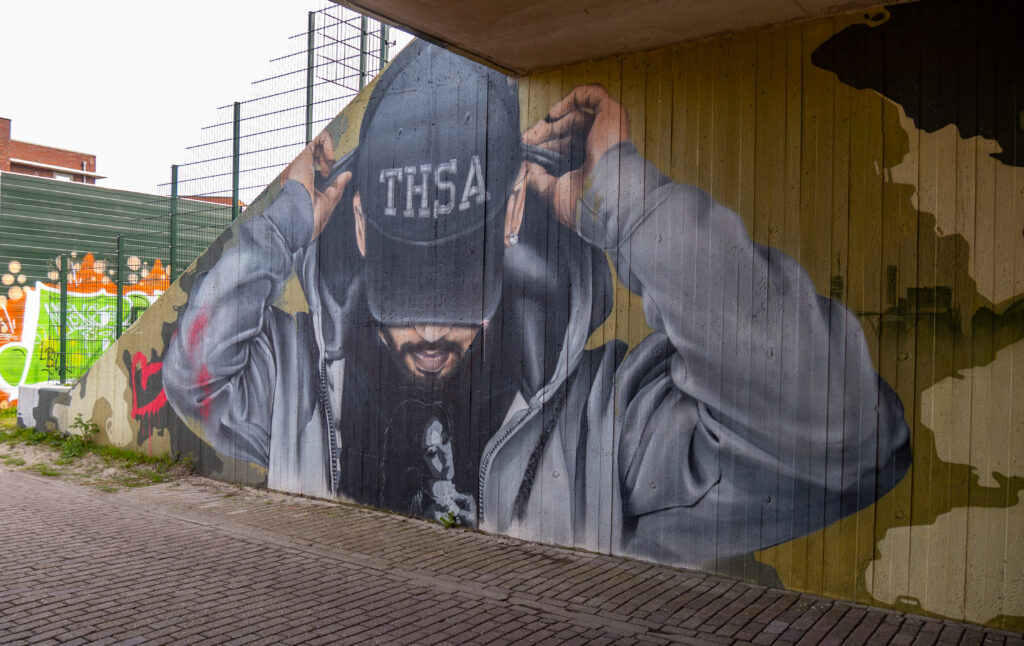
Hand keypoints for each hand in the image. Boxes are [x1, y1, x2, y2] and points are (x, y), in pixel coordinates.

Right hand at [282, 130, 350, 239]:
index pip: (314, 157)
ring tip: (329, 163)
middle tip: (330, 167)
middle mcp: (299, 165)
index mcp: (303, 175)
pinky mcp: (302, 153)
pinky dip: (328, 143)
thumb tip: (347, 174)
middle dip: (327, 155)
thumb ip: (338, 185)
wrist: (303, 217)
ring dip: (328, 149)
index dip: (325, 160)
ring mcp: (300, 158)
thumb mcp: (330, 199)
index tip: (331, 170)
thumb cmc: (311, 214)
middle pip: (315, 146)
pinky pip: (317, 136)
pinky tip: (330, 158)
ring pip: (316, 138)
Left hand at [522, 84, 628, 227]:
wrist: (604, 197)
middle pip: (570, 133)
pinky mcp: (613, 114)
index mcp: (593, 167)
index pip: (568, 150)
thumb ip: (538, 179)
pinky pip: (594, 95)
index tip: (526, 149)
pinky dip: (572, 98)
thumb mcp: (552, 193)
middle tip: (524, 140)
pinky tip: (553, 114)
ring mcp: (609, 130)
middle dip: (544, 135)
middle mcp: (603, 147)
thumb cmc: (583, 202)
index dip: (546, 147)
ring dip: (551, 124)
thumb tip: (526, 166)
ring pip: (577, 117)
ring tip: (531, 136)